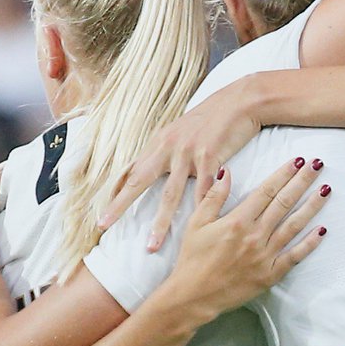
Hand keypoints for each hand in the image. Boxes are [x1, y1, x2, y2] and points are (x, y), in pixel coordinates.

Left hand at [99, 81, 264, 250]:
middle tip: (103, 225)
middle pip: (138, 180)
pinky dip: (199, 209)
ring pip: (169, 194)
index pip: (131, 170)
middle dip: (119, 205)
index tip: (102, 212)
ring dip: (160, 223)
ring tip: (152, 245)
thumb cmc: (214, 119)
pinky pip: (202, 189)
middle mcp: (167, 146)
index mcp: (159, 142)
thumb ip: (168, 151)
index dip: (115, 192)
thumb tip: (156, 168)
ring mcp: (187, 151)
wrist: (242, 100)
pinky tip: (196, 228)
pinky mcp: (209, 154)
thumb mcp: (183, 132)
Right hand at [164, 158, 330, 319]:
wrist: (193, 296)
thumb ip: (214, 197)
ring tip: (325, 190)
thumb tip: (227, 172)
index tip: (298, 161)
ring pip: (294, 226)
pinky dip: (309, 244)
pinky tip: (321, 230)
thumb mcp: (196, 223)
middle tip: (318, 166)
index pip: (266, 191)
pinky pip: (294, 256)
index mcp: (237, 221)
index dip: (284, 174)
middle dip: (302, 182)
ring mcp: (265, 256)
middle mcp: (255, 236)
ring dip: (312, 206)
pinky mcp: (270, 275)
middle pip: (284, 203)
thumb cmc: (192, 258)